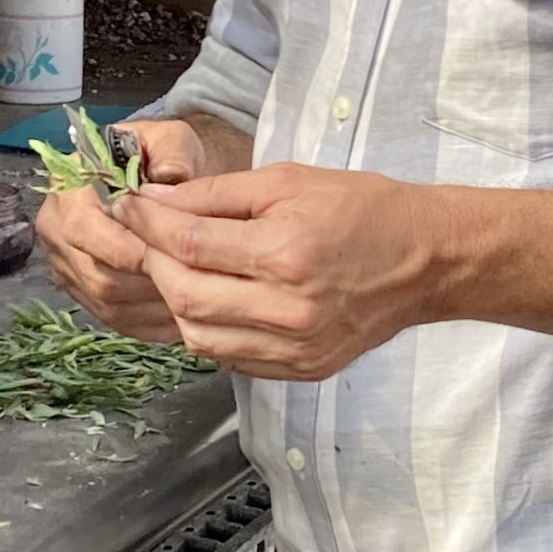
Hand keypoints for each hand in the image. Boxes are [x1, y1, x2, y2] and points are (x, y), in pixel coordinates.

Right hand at [34, 120, 212, 342]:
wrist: (166, 185)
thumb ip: (172, 152)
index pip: (82, 228)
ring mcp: (69, 267)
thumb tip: (169, 175)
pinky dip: (152, 322)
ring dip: (152, 305)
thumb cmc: (164, 159)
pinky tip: (187, 314)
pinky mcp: (87, 295)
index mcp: (67, 186)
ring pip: (108, 302)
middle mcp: (57, 230)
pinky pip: (117, 321)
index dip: (123, 246)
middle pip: (95, 273)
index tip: (166, 252)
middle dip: (145, 280)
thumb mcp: (172, 139)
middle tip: (192, 281)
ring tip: (197, 298)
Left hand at [114, 164, 448, 379]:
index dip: (147, 223)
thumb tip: (155, 200)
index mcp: (286, 254)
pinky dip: (208, 329)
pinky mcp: (300, 369)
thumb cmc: (363, 210)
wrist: (425, 261)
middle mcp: (289, 309)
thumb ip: (216, 195)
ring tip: (177, 268)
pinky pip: (228, 358)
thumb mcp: (288, 182)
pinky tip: (213, 299)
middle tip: (147, 235)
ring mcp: (295, 347)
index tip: (128, 205)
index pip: (188, 244)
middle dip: (151, 262)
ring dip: (174, 301)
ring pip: (198, 337)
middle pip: (183, 296)